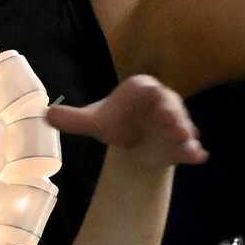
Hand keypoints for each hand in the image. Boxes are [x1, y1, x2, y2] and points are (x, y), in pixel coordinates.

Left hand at [44, 74, 205, 166]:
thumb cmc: (117, 122)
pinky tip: (199, 157)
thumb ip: (73, 120)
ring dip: (185, 131)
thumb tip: (45, 115)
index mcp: (142, 90)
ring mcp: (175, 123)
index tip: (155, 96)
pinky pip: (191, 146)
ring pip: (183, 125)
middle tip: (173, 122)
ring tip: (185, 139)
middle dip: (173, 113)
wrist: (132, 142)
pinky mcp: (180, 143)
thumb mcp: (95, 122)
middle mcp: (163, 103)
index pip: (149, 87)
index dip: (153, 92)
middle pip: (170, 104)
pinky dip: (194, 151)